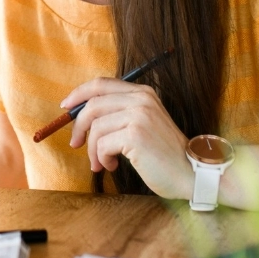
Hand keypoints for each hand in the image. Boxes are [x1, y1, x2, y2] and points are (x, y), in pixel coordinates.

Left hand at [64, 78, 193, 199]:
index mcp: (142, 93)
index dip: (79, 93)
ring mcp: (139, 115)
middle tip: (75, 144)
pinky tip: (112, 166)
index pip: (101, 84)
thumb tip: (81, 115)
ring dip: (92, 150)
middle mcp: (141, 99)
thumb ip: (119, 114)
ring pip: (95, 128)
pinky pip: (102, 145)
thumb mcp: (143, 124)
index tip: (65, 107)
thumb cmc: (164, 154)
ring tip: (101, 163)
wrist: (192, 173)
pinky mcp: (135, 134)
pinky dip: (101, 158)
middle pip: (92, 105)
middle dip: (78, 126)